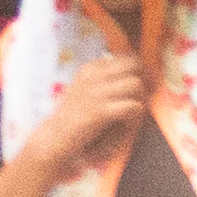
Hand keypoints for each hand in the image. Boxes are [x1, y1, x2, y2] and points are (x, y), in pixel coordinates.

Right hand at [0, 59, 148, 196]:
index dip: (136, 71)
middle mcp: (93, 77)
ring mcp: (96, 93)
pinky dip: (135, 115)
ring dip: (139, 98)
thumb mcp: (84, 88)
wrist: (54, 138)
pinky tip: (126, 122)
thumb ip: (103, 79)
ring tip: (131, 112)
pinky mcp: (100, 112)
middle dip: (142, 80)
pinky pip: (132, 106)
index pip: (124, 58)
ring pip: (135, 84)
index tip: (135, 85)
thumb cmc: (72, 116)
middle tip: (138, 96)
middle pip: (134, 66)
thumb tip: (134, 73)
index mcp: (90, 69)